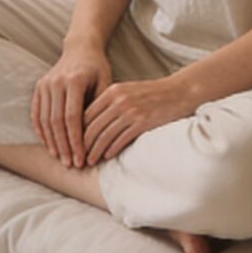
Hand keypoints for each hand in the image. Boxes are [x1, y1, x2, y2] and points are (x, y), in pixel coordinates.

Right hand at [34, 42, 111, 167]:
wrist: (80, 48)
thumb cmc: (97, 68)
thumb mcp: (106, 82)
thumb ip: (100, 107)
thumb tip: (100, 137)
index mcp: (74, 81)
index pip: (72, 118)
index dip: (76, 141)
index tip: (82, 158)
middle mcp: (56, 82)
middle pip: (57, 122)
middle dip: (64, 146)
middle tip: (70, 164)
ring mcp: (44, 84)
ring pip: (45, 120)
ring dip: (52, 142)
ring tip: (60, 158)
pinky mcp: (39, 88)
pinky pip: (37, 113)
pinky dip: (41, 131)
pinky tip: (48, 144)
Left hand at [80, 74, 200, 166]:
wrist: (180, 91)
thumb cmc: (152, 94)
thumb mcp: (127, 92)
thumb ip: (110, 104)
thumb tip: (90, 124)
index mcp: (112, 91)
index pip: (86, 114)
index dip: (76, 131)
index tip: (71, 144)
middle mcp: (118, 100)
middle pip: (91, 126)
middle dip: (81, 145)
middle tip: (76, 157)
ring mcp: (130, 111)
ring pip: (103, 136)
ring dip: (94, 152)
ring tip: (88, 162)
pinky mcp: (142, 122)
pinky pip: (120, 140)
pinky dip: (110, 150)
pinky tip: (106, 158)